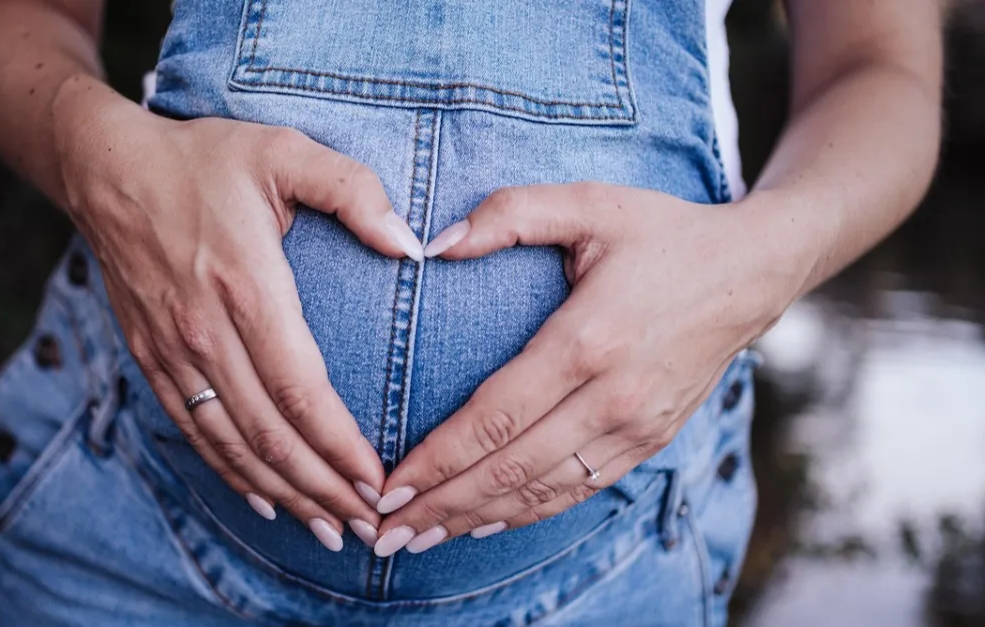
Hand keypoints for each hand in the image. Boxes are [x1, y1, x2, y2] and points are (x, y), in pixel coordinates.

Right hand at [54, 95, 425, 550]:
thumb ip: (353, 191)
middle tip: (367, 525)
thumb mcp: (285, 152)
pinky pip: (195, 431)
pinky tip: (264, 499)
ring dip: (282, 493)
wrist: (107, 169)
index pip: (300, 389)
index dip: (339, 445)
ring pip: (232, 444)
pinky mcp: (152, 358)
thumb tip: (410, 244)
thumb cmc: (205, 158)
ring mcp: (174, 351)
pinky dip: (230, 473)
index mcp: (247, 286)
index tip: (377, 480)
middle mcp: (206, 331)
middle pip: (269, 433)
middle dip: (321, 488)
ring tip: (326, 528)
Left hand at [371, 182, 793, 555]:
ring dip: (474, 520)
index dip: (437, 459)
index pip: (496, 417)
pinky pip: (578, 491)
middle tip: (382, 531)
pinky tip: (482, 523)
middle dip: (440, 505)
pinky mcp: (650, 441)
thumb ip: (509, 214)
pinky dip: (526, 514)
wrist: (754, 272)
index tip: (387, 485)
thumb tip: (433, 245)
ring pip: (542, 492)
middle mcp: (613, 397)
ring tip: (417, 538)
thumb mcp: (589, 203)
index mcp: (589, 340)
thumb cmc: (664, 233)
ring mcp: (636, 427)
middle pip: (510, 469)